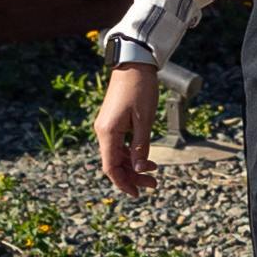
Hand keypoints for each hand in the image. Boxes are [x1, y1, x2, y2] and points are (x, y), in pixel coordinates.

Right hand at [90, 61, 162, 199]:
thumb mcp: (145, 119)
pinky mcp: (112, 121)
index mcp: (108, 133)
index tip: (137, 193)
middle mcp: (103, 132)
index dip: (123, 183)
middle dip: (132, 176)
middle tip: (153, 184)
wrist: (134, 63)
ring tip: (153, 172)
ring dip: (133, 165)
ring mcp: (106, 126)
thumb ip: (141, 146)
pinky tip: (145, 157)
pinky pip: (119, 144)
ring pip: (117, 155)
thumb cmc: (141, 89)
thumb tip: (138, 169)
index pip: (111, 167)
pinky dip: (131, 153)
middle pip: (114, 164)